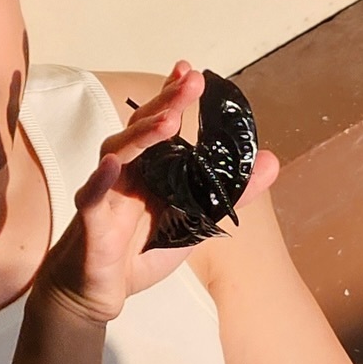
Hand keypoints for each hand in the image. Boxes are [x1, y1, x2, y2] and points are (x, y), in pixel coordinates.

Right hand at [36, 61, 205, 324]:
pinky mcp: (90, 221)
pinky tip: (113, 166)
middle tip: (191, 80)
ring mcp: (104, 192)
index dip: (172, 95)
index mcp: (148, 168)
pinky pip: (92, 197)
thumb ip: (230, 193)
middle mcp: (124, 171)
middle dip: (166, 103)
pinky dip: (101, 181)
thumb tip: (272, 160)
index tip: (189, 70)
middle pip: (141, 128)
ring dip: (142, 135)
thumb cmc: (138, 252)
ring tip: (168, 120)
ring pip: (117, 153)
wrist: (97, 293)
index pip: (159, 122)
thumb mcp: (194, 222)